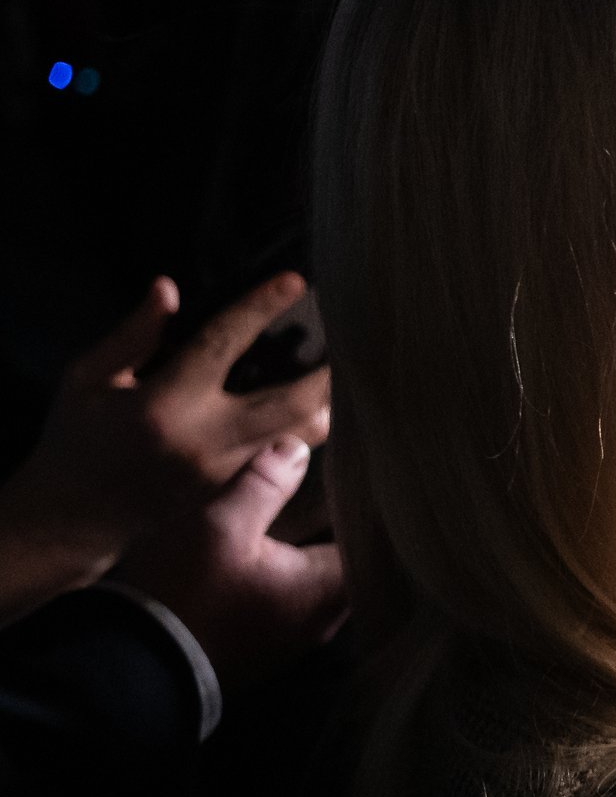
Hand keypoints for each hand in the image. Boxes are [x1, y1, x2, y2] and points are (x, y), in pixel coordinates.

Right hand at [0, 273, 330, 622]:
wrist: (77, 515)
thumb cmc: (79, 436)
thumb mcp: (89, 379)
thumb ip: (133, 335)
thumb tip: (170, 289)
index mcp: (164, 404)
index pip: (222, 345)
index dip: (260, 308)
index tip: (296, 281)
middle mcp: (205, 440)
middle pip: (293, 404)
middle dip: (331, 373)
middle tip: (357, 338)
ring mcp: (225, 470)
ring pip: (302, 435)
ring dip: (331, 403)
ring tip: (353, 368)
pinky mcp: (234, 490)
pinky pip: (287, 455)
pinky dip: (309, 428)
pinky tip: (329, 403)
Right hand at [112, 437, 347, 688]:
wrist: (134, 668)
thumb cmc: (185, 593)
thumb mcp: (220, 525)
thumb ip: (264, 484)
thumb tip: (297, 448)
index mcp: (331, 589)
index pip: (373, 539)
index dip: (367, 504)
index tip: (361, 472)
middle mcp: (326, 619)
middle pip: (351, 560)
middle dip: (341, 524)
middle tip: (333, 482)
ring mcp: (297, 636)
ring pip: (320, 580)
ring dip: (313, 547)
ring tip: (305, 506)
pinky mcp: (267, 643)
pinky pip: (293, 597)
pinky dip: (291, 570)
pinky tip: (274, 546)